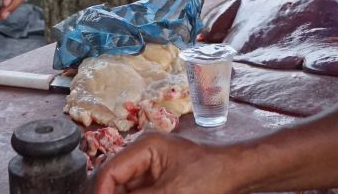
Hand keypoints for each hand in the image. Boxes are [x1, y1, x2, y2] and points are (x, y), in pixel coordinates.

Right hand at [93, 133, 237, 193]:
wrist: (237, 175)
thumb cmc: (208, 177)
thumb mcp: (169, 193)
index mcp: (144, 148)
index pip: (109, 172)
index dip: (101, 192)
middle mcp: (143, 155)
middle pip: (115, 181)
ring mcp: (151, 168)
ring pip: (126, 189)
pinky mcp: (160, 182)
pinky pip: (139, 192)